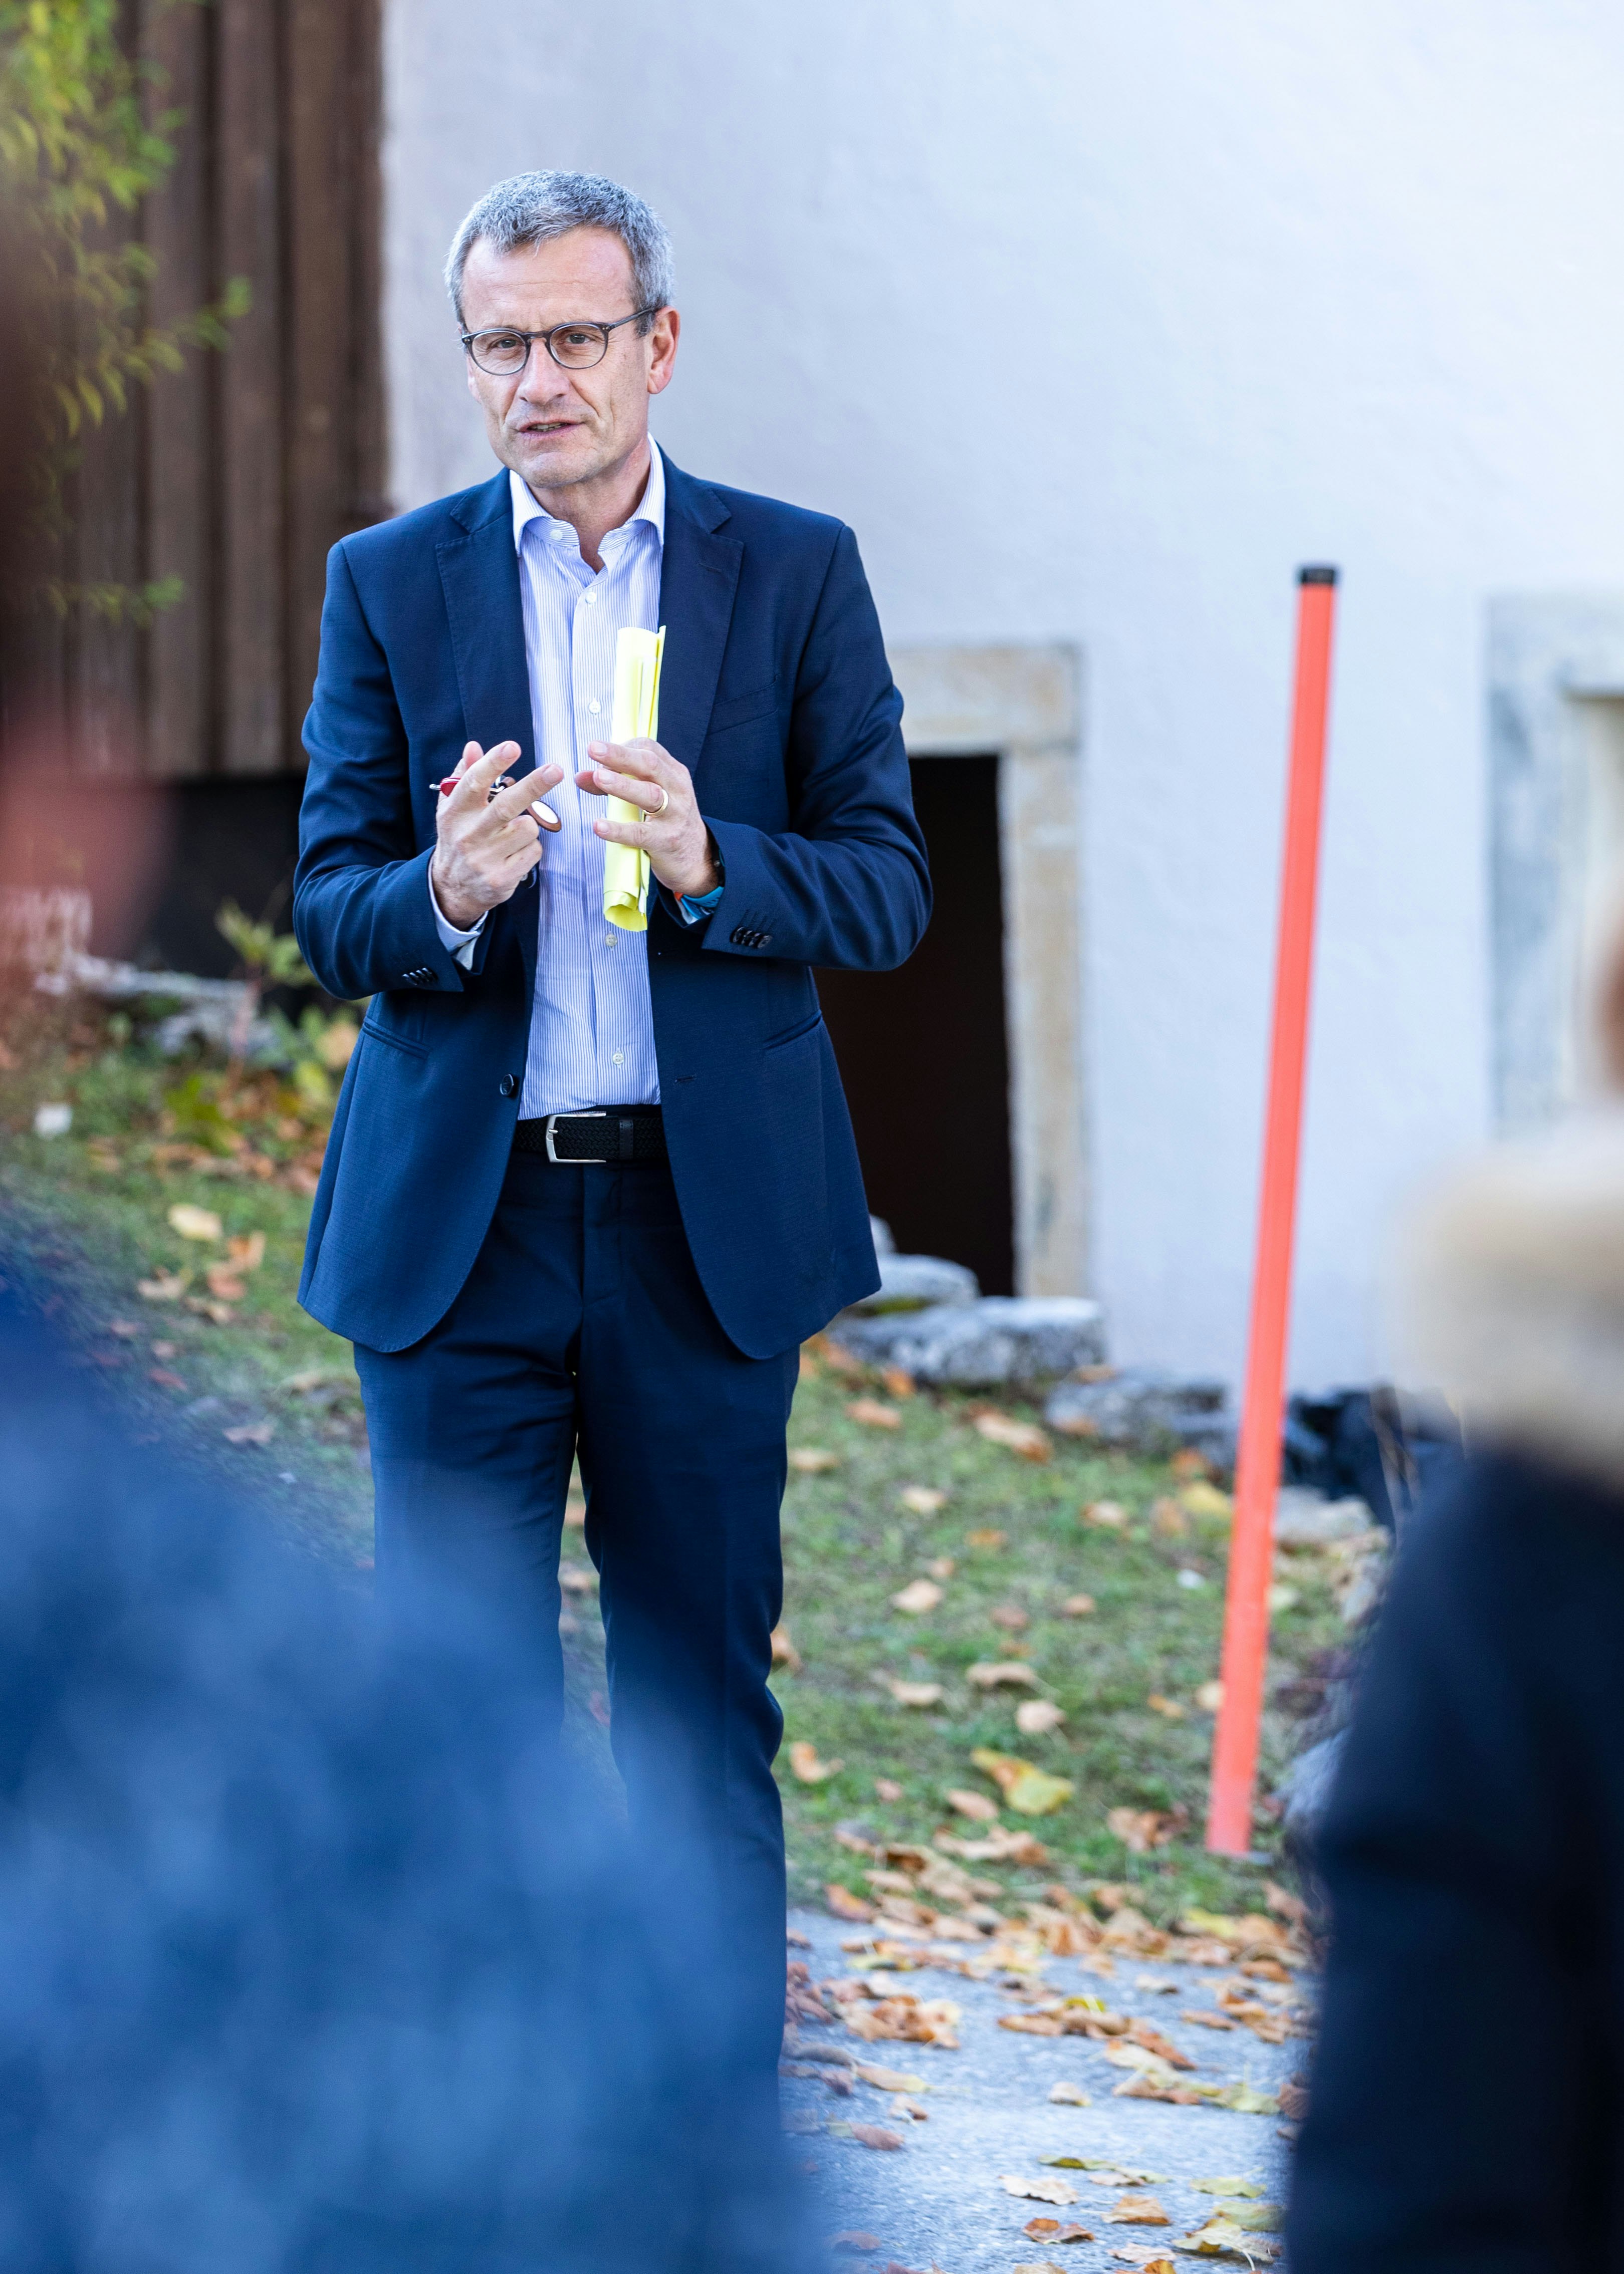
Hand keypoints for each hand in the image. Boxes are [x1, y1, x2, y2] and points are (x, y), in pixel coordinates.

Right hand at [429, 742, 562, 927]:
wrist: (451, 887)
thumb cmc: (459, 838)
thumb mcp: (453, 807)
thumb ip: (464, 776)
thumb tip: (474, 747)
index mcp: (455, 812)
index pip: (474, 783)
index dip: (494, 763)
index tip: (512, 748)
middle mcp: (468, 835)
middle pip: (506, 806)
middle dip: (534, 785)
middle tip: (555, 770)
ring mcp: (485, 859)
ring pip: (528, 828)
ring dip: (529, 825)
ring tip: (513, 832)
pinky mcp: (501, 878)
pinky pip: (533, 852)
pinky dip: (530, 848)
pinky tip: (514, 853)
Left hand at [577, 738, 717, 898]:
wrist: (697, 859)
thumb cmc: (668, 823)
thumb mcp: (650, 798)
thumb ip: (618, 783)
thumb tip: (581, 776)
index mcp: (674, 774)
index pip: (649, 749)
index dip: (622, 747)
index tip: (599, 751)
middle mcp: (677, 790)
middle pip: (650, 764)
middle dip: (620, 755)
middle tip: (593, 748)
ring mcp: (674, 816)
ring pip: (650, 794)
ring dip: (622, 785)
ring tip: (598, 778)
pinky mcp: (666, 841)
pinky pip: (641, 834)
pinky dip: (619, 829)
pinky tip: (599, 826)